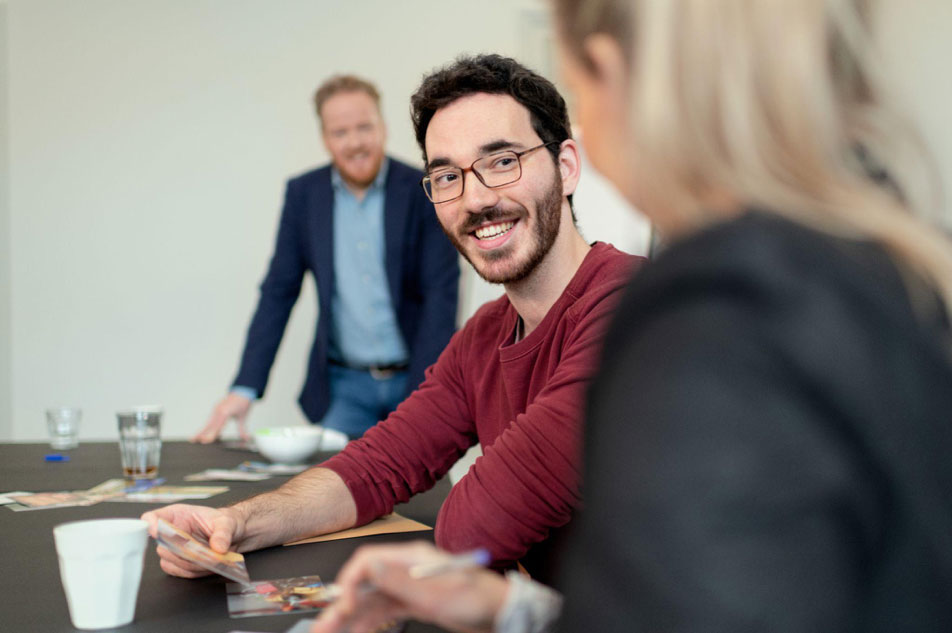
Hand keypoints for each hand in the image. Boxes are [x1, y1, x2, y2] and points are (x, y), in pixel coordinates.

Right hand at [140, 504, 243, 577]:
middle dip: (184, 552)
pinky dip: (193, 571)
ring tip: (211, 559)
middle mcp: (172, 531)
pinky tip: (206, 566)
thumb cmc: (226, 522)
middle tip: (204, 553)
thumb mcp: (227, 522)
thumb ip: (223, 533)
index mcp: (178, 515)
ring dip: (191, 564)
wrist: (235, 535)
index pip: (153, 517)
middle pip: (162, 546)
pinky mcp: (178, 562)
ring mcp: (173, 548)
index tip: (156, 530)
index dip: (151, 524)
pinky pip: (177, 571)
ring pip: (169, 561)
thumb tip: (218, 547)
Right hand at [192, 392, 252, 442]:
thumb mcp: (243, 416)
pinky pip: (211, 418)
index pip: (216, 426)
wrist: (243, 390)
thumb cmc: (243, 402)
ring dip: (202, 430)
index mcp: (225, 412)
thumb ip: (242, 429)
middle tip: (193, 440)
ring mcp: (216, 409)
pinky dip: (208, 426)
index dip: (210, 434)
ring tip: (194, 438)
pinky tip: (205, 432)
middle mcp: (218, 410)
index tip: (205, 441)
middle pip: (209, 424)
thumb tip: (246, 439)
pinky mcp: (216, 408)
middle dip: (201, 433)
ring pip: (208, 422)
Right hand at [311, 542, 508, 632]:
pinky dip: (369, 621)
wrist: (499, 612)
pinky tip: (357, 631)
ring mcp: (410, 586)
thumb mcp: (436, 593)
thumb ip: (401, 580)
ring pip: (372, 600)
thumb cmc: (477, 598)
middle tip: (323, 626)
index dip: (351, 582)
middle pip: (366, 583)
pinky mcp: (415, 602)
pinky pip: (384, 610)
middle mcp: (407, 569)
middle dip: (343, 604)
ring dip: (351, 616)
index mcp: (411, 558)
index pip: (369, 561)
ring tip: (331, 631)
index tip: (347, 605)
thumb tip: (370, 565)